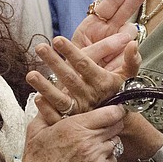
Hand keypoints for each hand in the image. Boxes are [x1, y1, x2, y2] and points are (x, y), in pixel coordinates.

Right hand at [21, 105, 125, 161]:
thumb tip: (58, 95)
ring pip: (116, 141)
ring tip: (95, 142)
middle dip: (112, 123)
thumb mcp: (36, 129)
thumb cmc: (37, 161)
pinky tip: (95, 156)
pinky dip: (108, 156)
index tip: (113, 109)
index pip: (110, 113)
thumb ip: (48, 109)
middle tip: (103, 124)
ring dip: (109, 139)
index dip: (115, 109)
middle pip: (117, 125)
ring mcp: (97, 157)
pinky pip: (114, 158)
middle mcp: (89, 141)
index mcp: (75, 127)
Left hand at [27, 34, 141, 122]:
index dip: (71, 52)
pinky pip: (57, 116)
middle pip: (69, 78)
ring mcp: (78, 109)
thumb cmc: (121, 93)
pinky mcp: (70, 122)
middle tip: (40, 47)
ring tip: (30, 74)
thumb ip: (131, 60)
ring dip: (44, 86)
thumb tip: (133, 43)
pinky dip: (46, 109)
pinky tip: (35, 98)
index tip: (58, 39)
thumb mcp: (129, 77)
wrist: (117, 121)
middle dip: (54, 62)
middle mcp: (88, 95)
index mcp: (101, 82)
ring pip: (60, 98)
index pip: (84, 65)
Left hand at [73, 0, 159, 70]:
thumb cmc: (72, 71)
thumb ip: (99, 48)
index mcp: (94, 24)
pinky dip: (132, 55)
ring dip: (126, 34)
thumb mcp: (79, 56)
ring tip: (119, 37)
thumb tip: (128, 40)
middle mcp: (108, 31)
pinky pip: (133, 56)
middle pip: (127, 7)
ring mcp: (117, 45)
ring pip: (131, 32)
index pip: (112, 3)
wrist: (73, 94)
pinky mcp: (123, 61)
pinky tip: (128, 54)